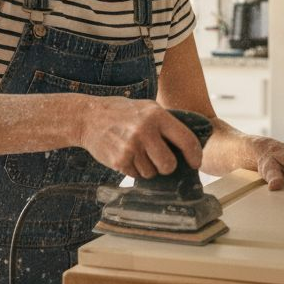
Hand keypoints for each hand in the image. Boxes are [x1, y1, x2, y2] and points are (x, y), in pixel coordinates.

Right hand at [77, 98, 200, 178]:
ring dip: (148, 168)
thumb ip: (167, 123)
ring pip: (151, 173)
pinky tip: (127, 155)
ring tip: (138, 153)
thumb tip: (191, 144)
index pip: (186, 140)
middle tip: (160, 161)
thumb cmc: (122, 113)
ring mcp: (131, 147)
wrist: (88, 118)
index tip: (195, 163)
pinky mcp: (119, 160)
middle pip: (169, 164)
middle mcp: (145, 131)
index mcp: (157, 116)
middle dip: (166, 167)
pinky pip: (136, 175)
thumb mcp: (147, 108)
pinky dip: (134, 170)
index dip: (195, 155)